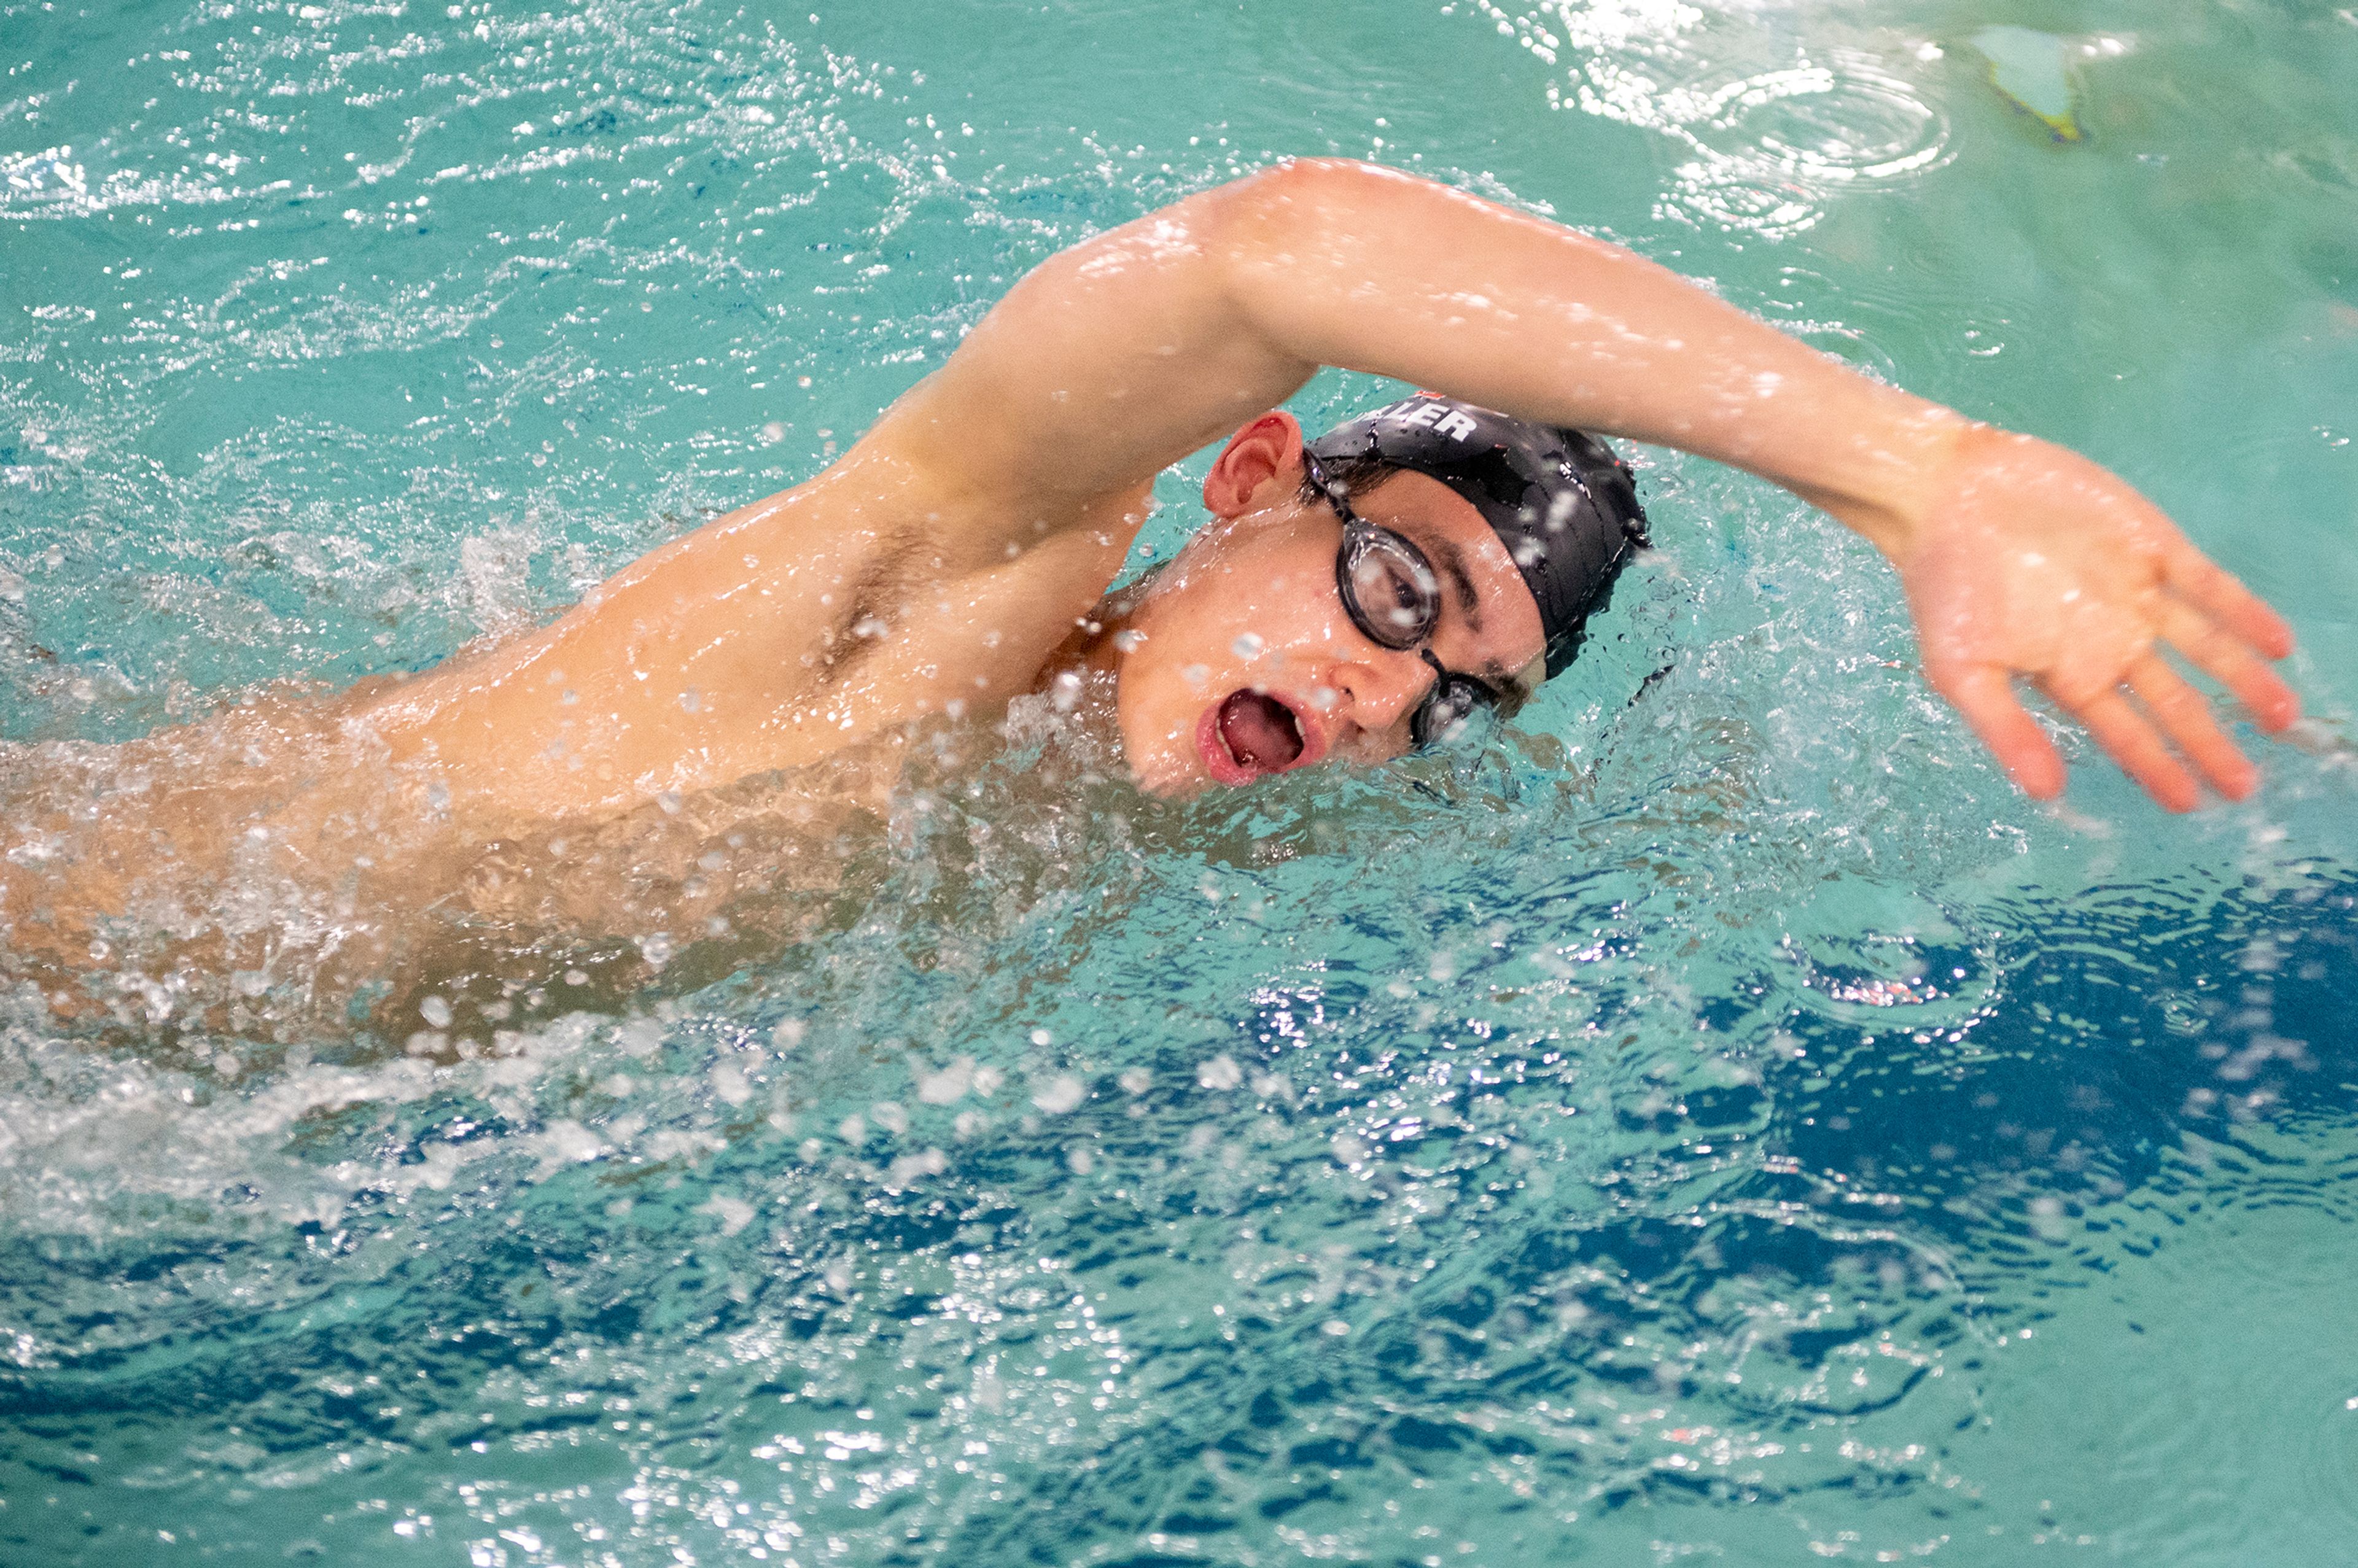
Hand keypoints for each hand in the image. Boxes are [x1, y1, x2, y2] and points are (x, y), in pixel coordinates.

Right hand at [1891, 424, 2298, 811]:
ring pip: (2204, 647)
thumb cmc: (1943, 586)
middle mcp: (2110, 641)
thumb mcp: (1960, 670)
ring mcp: (2135, 594)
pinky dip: (2243, 613)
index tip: (2191, 803)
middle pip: (2174, 701)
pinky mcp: (2151, 545)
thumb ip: (2005, 729)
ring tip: (2281, 717)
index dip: (2158, 768)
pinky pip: (2209, 585)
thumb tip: (2047, 794)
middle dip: (2210, 743)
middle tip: (2246, 787)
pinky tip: (2276, 643)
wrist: (1948, 494)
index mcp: (2068, 674)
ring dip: (2243, 680)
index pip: (2125, 733)